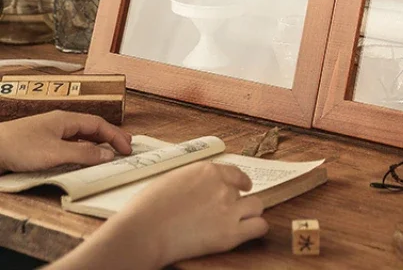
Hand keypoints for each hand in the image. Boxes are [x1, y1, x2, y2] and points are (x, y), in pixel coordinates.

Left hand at [0, 111, 131, 171]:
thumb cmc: (19, 147)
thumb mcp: (56, 153)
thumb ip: (83, 154)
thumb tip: (107, 154)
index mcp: (67, 119)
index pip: (99, 124)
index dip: (115, 135)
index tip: (127, 148)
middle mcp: (60, 123)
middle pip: (91, 128)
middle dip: (109, 136)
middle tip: (125, 146)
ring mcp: (50, 133)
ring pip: (80, 136)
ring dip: (96, 144)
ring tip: (108, 152)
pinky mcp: (41, 144)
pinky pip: (69, 144)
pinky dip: (82, 150)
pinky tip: (82, 158)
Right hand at [83, 162, 267, 269]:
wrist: (142, 232)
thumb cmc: (146, 209)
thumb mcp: (172, 181)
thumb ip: (193, 182)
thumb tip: (198, 190)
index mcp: (207, 170)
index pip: (234, 173)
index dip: (239, 182)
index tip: (242, 187)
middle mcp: (222, 186)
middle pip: (244, 191)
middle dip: (239, 200)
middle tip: (232, 210)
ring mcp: (228, 208)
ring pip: (257, 206)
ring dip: (249, 213)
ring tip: (240, 222)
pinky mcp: (230, 233)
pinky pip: (259, 226)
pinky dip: (256, 228)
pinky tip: (247, 232)